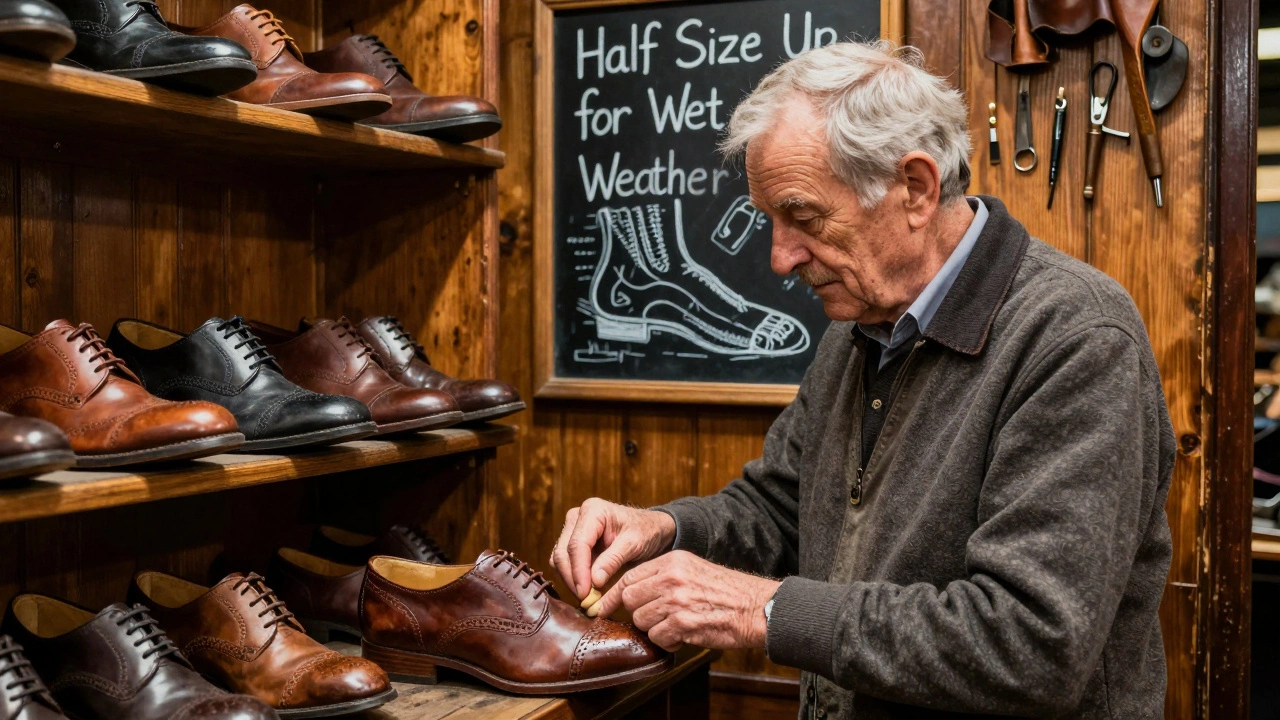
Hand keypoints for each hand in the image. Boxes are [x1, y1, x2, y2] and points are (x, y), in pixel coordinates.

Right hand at [551, 498, 676, 598]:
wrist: (650, 528)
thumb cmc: (646, 531)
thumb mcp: (635, 544)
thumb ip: (613, 560)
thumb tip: (594, 582)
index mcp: (592, 511)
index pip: (577, 545)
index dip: (579, 572)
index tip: (585, 594)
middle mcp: (576, 517)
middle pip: (562, 553)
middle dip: (572, 579)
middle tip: (587, 601)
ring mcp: (571, 529)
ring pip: (559, 559)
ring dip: (570, 580)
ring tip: (588, 597)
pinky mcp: (571, 542)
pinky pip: (564, 563)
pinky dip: (572, 577)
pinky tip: (587, 589)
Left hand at [595, 550, 780, 651]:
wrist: (754, 607)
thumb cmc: (726, 591)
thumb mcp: (693, 568)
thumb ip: (664, 575)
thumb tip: (632, 589)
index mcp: (672, 561)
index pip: (630, 576)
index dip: (614, 594)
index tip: (604, 606)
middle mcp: (671, 578)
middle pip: (630, 598)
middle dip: (636, 612)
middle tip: (653, 618)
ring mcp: (675, 601)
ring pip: (641, 620)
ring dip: (654, 628)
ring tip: (675, 625)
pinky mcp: (682, 624)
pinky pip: (658, 637)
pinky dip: (668, 642)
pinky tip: (684, 635)